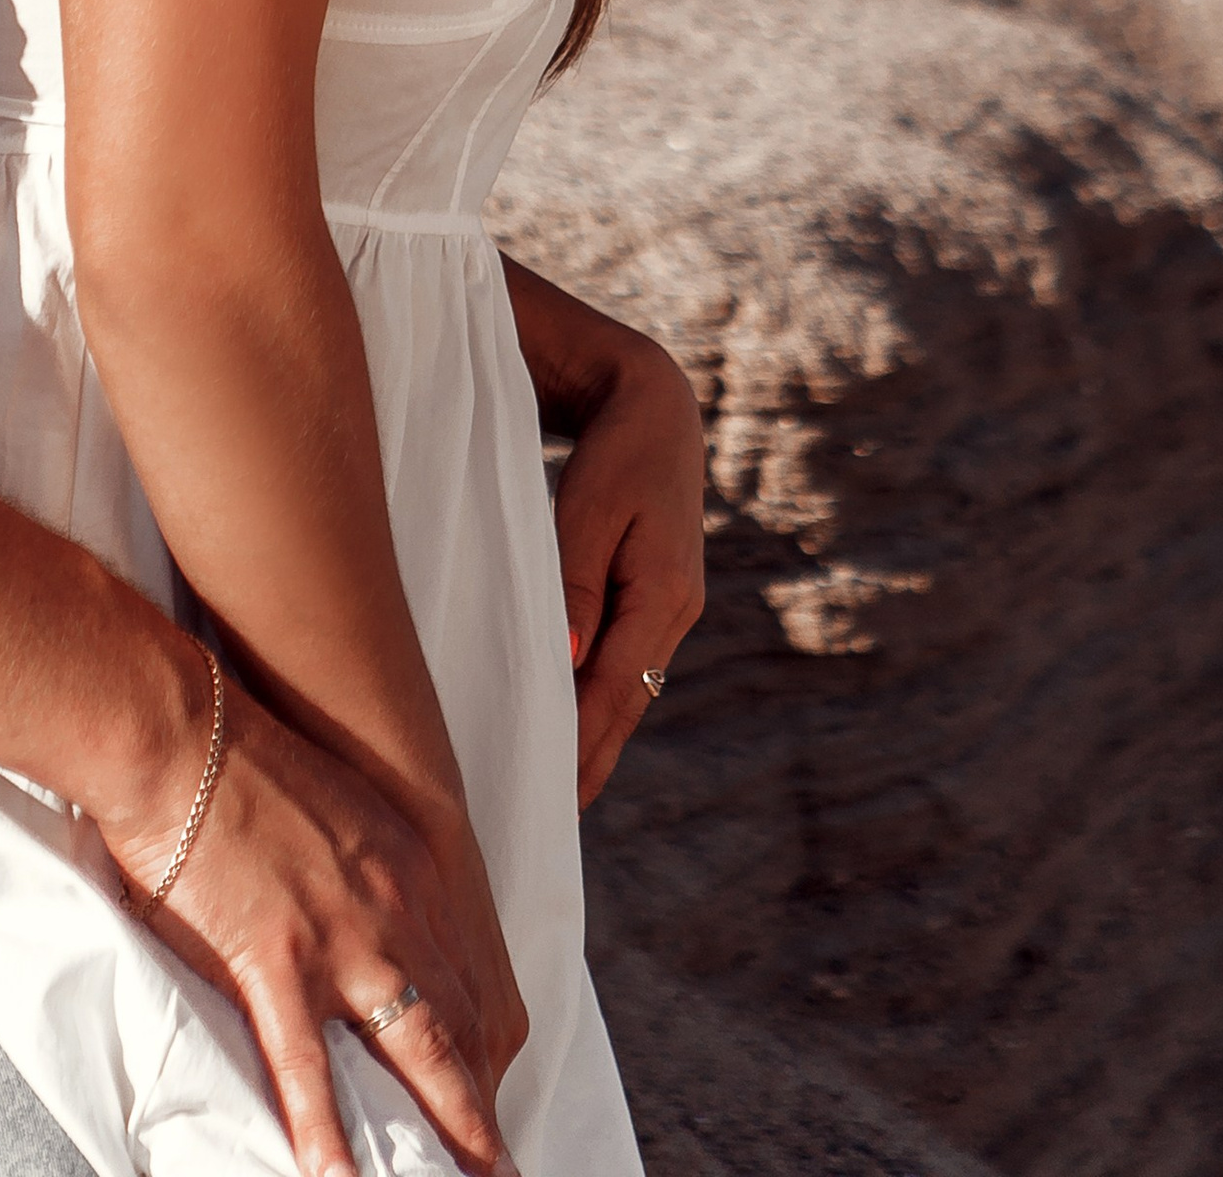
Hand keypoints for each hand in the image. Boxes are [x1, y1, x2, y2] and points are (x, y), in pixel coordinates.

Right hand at [98, 663, 511, 1176]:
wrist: (182, 731)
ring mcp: (342, 939)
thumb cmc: (246, 760)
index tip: (494, 1093)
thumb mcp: (338, 808)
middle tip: (504, 1167)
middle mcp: (397, 909)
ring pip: (418, 1052)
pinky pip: (308, 1070)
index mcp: (412, 870)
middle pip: (463, 1024)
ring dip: (451, 1128)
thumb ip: (365, 868)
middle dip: (486, 1105)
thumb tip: (362, 915)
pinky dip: (328, 1138)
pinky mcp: (275, 959)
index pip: (469, 978)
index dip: (486, 1047)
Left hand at [499, 257, 706, 810]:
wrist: (654, 403)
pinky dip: (601, 698)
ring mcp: (672, 606)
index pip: (614, 690)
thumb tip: (563, 663)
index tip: (549, 798)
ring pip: (629, 688)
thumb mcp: (587, 507)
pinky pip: (627, 662)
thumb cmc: (614, 449)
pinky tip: (576, 722)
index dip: (582, 746)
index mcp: (664, 594)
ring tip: (556, 791)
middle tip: (546, 820)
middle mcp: (676, 611)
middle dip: (591, 761)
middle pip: (627, 703)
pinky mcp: (657, 596)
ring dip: (597, 736)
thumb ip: (573, 584)